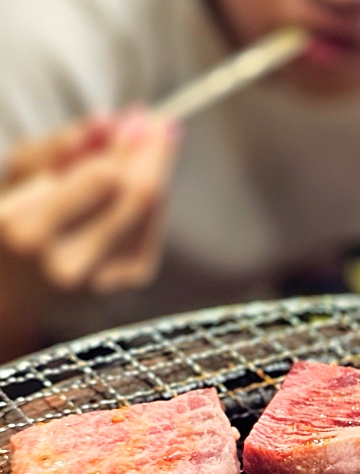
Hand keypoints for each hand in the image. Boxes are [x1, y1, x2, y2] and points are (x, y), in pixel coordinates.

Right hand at [0, 108, 177, 294]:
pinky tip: (140, 181)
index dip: (128, 145)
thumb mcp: (18, 175)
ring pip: (151, 210)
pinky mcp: (129, 281)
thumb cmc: (9, 218)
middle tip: (162, 123)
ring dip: (157, 172)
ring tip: (153, 144)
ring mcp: (106, 278)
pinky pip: (152, 226)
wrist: (12, 289)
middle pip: (138, 196)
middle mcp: (72, 262)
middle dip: (154, 154)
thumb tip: (111, 120)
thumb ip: (59, 146)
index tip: (140, 115)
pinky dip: (150, 198)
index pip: (103, 179)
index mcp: (30, 231)